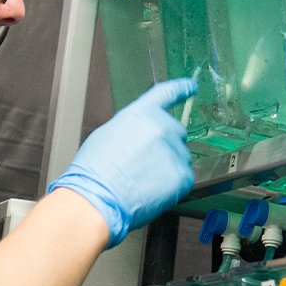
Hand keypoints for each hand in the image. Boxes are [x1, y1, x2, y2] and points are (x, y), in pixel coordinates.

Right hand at [48, 77, 196, 247]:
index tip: (191, 86)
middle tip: (146, 164)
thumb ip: (132, 128)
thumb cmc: (94, 172)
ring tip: (143, 181)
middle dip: (165, 145)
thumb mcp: (106, 135)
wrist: (97, 198)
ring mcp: (173, 151)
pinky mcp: (181, 175)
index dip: (181, 88)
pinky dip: (173, 185)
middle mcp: (161, 127)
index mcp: (140, 114)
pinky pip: (185, 177)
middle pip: (176, 131)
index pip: (166, 93)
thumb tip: (141, 135)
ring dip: (167, 166)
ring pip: (180, 157)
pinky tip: (152, 190)